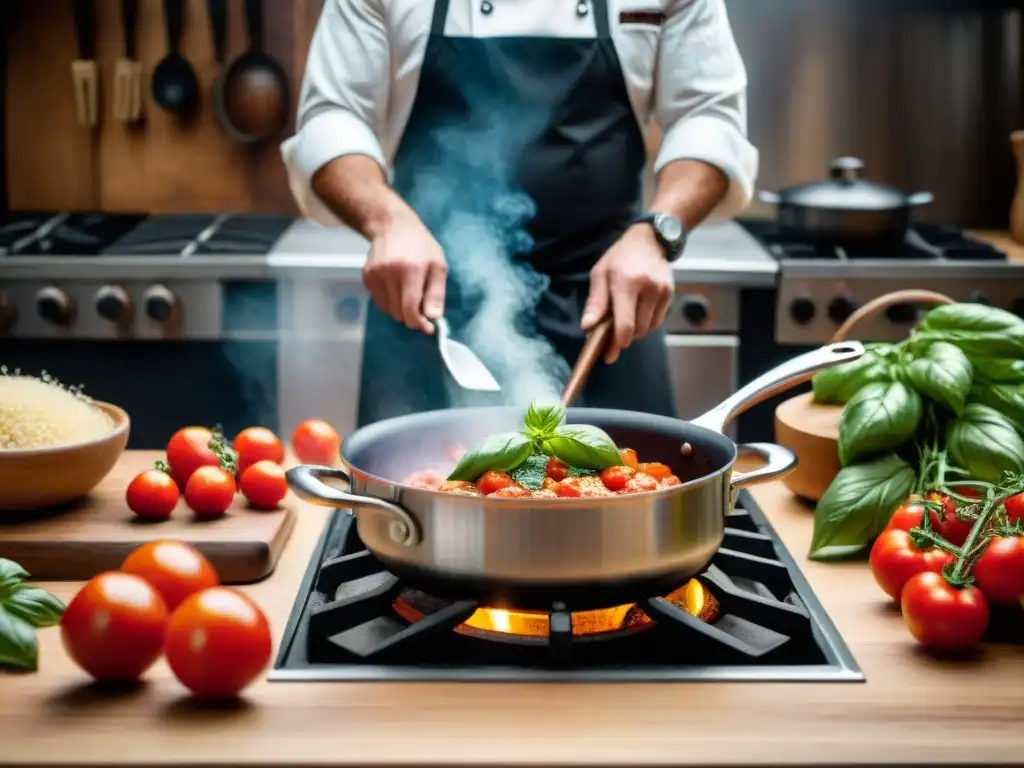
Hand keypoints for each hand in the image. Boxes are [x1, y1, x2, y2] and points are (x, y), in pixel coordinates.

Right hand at [363, 213, 447, 333]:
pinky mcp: (366, 277)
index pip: (410, 308)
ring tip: (408, 292)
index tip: (428, 327)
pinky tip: (396, 286)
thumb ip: (436, 294)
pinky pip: (380, 302)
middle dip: (411, 316)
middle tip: (421, 307)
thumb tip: (433, 318)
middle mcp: (389, 272)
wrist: (393, 226)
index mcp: (411, 269)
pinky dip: (390, 301)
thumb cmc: (421, 247)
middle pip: (399, 313)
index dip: (419, 323)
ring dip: (400, 309)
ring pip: (388, 310)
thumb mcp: (438, 266)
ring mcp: (375, 274)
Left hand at [581, 224, 673, 363]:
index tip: (608, 354)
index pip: (625, 323)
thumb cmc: (619, 257)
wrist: (649, 239)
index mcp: (627, 282)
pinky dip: (645, 324)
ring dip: (635, 332)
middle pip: (638, 329)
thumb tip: (587, 326)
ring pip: (649, 327)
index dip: (617, 343)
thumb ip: (595, 301)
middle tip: (610, 340)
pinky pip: (657, 320)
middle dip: (623, 339)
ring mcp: (663, 291)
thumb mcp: (600, 274)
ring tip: (622, 325)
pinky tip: (636, 317)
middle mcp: (648, 288)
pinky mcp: (670, 294)